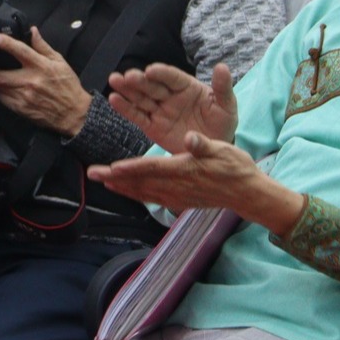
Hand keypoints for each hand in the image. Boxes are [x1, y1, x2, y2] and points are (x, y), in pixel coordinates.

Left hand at [0, 27, 92, 136]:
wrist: (73, 113)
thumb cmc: (67, 86)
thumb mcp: (59, 62)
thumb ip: (43, 46)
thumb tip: (32, 31)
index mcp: (41, 67)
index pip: (21, 51)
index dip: (6, 43)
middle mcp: (31, 81)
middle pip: (1, 75)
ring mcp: (24, 97)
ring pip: (0, 88)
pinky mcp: (21, 109)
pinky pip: (3, 99)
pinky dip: (1, 93)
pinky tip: (4, 89)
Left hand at [89, 132, 303, 232]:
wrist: (248, 194)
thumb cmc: (236, 167)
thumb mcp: (224, 149)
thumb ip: (205, 145)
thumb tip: (192, 138)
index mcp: (186, 169)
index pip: (153, 168)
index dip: (131, 168)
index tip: (112, 168)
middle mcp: (178, 185)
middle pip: (141, 182)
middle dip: (115, 178)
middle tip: (92, 173)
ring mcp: (178, 196)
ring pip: (144, 192)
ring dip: (122, 187)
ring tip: (102, 181)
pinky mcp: (180, 201)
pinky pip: (153, 198)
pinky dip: (136, 194)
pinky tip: (126, 192)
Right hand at [106, 62, 238, 152]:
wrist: (213, 149)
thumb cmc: (222, 124)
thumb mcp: (227, 106)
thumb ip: (222, 88)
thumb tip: (222, 66)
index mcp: (187, 87)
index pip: (172, 77)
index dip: (162, 73)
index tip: (151, 70)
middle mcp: (170, 96)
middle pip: (152, 86)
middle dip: (140, 80)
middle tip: (127, 76)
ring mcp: (160, 111)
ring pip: (141, 98)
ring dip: (127, 90)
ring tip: (114, 80)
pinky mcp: (152, 126)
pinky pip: (138, 116)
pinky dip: (125, 109)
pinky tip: (114, 99)